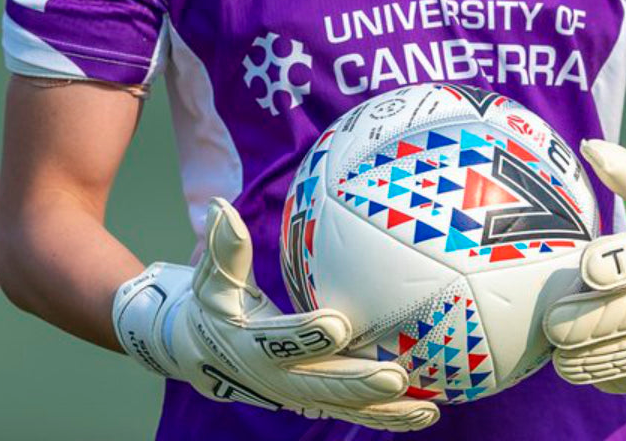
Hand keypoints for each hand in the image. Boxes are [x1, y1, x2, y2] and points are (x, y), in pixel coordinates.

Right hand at [113, 197, 436, 430]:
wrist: (199, 354)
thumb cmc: (212, 305)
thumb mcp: (212, 278)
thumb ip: (223, 248)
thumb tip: (220, 207)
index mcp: (247, 345)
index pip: (278, 342)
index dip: (306, 335)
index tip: (339, 324)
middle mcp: (274, 377)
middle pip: (319, 384)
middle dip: (357, 382)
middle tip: (394, 375)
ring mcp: (296, 394)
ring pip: (342, 406)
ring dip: (384, 410)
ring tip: (424, 408)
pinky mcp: (314, 401)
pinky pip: (353, 412)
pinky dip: (388, 417)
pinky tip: (426, 413)